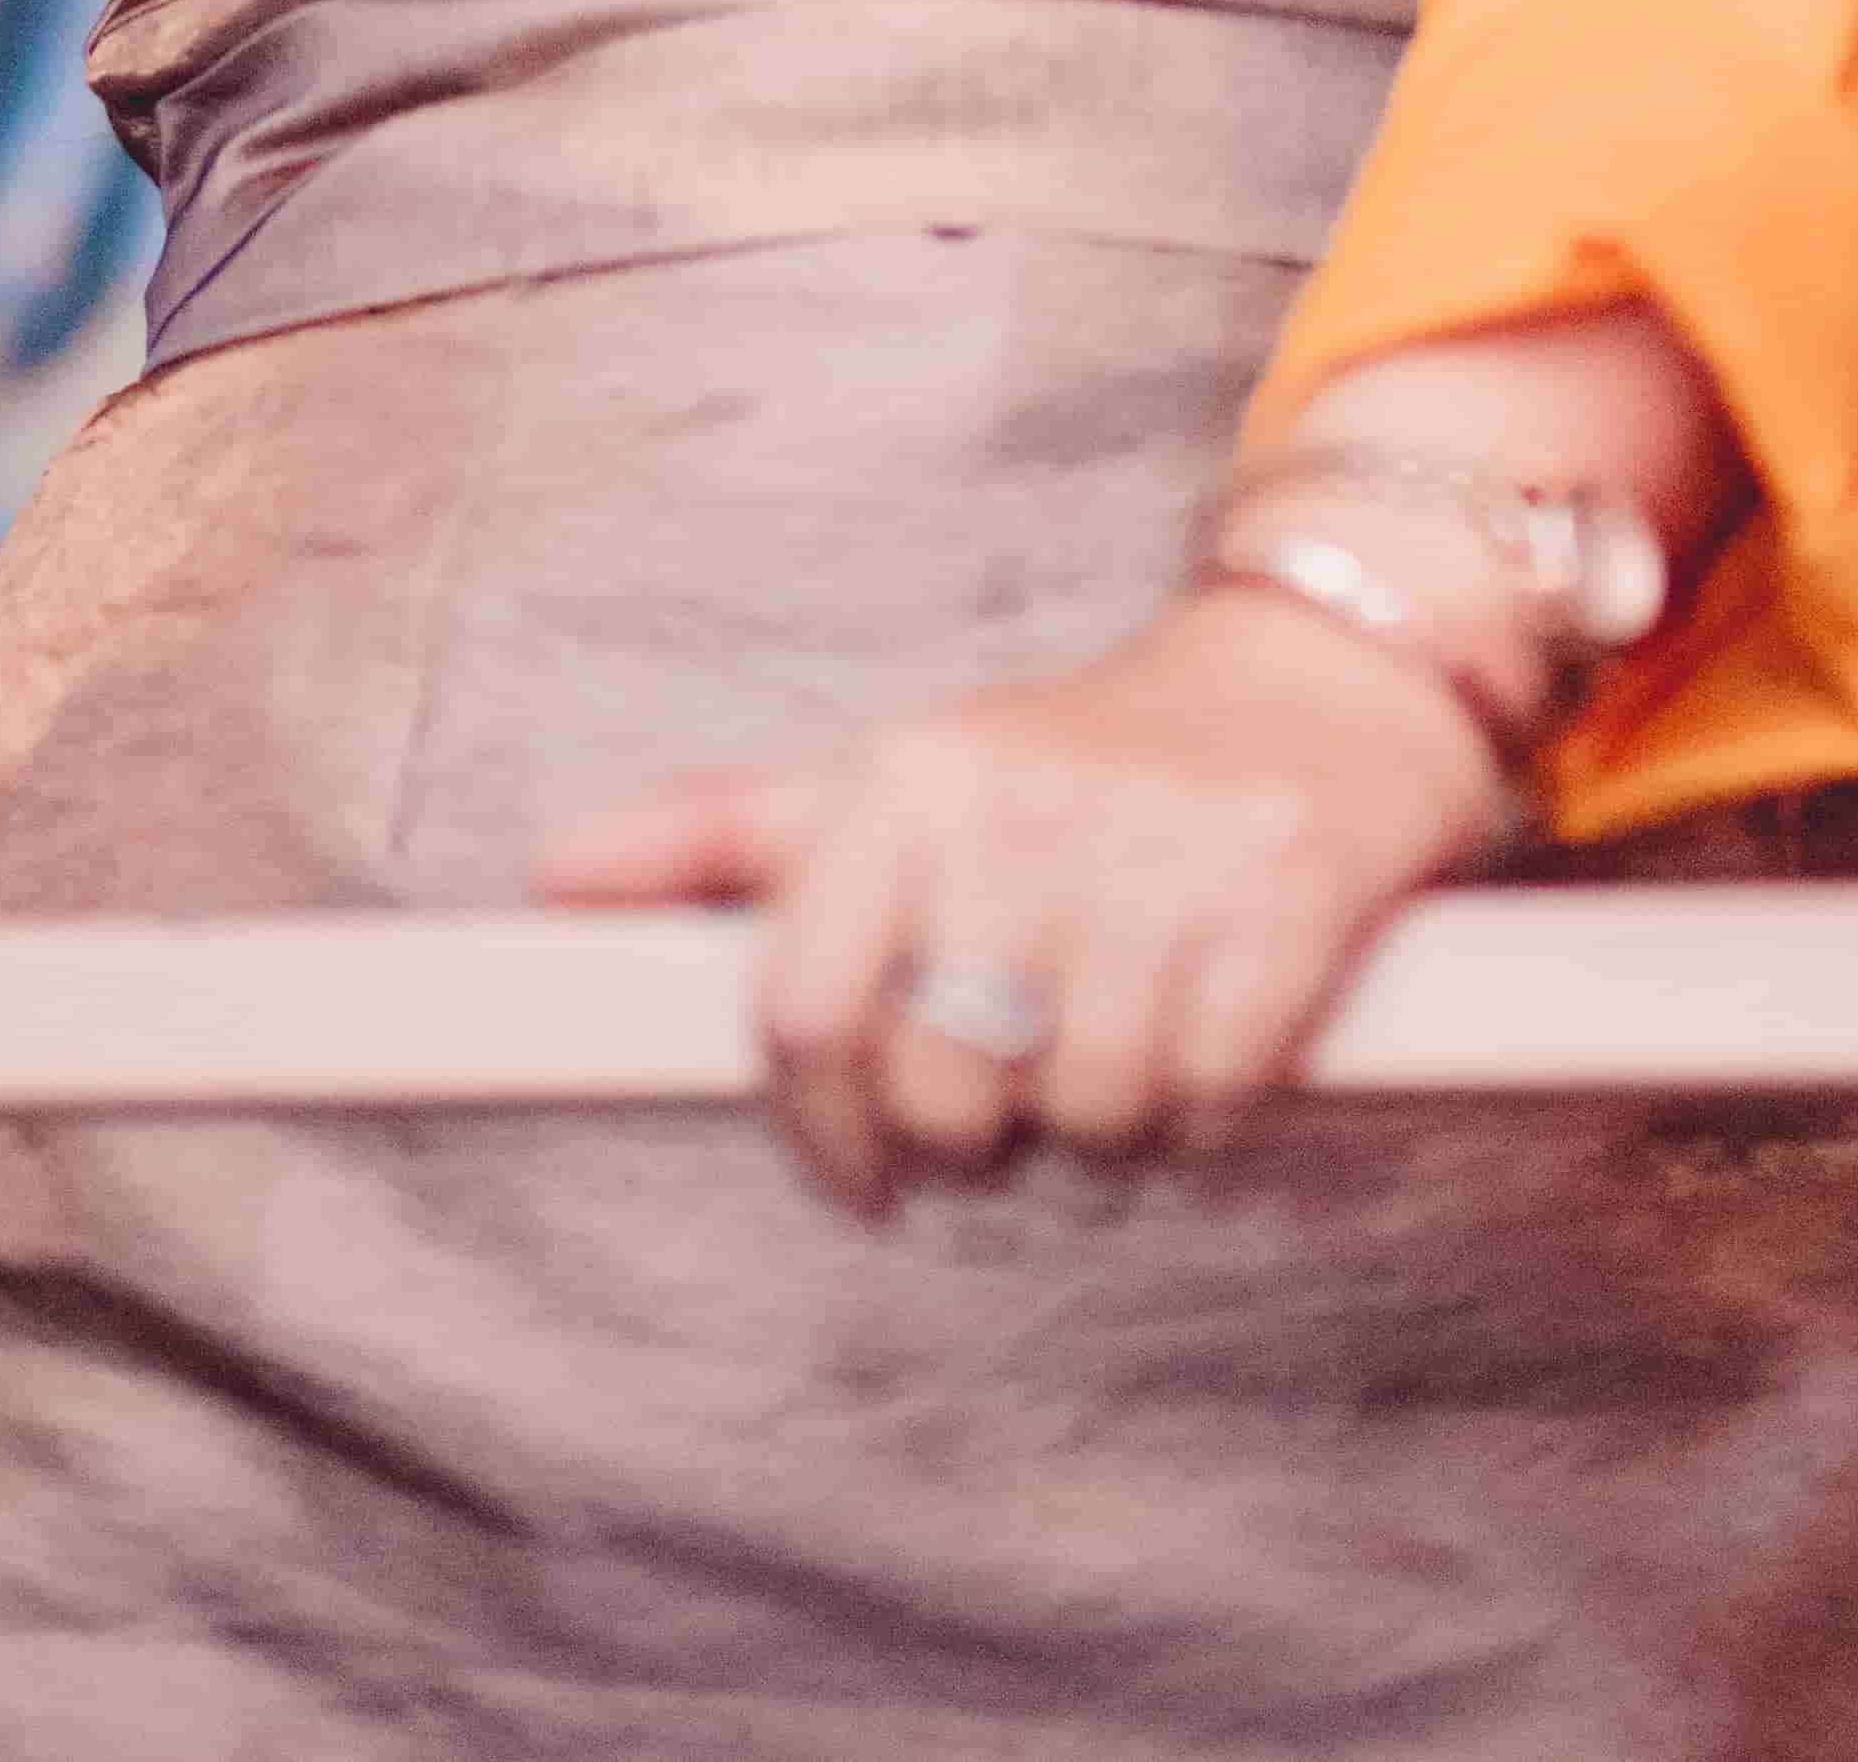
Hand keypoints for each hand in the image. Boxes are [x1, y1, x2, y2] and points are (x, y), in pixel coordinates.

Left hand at [532, 582, 1509, 1214]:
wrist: (1306, 692)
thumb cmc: (1062, 765)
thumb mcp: (887, 775)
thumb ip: (718, 833)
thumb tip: (551, 876)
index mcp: (906, 780)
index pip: (807, 1010)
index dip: (822, 1124)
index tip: (861, 1164)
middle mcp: (1020, 812)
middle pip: (943, 1093)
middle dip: (977, 1129)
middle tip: (1013, 1075)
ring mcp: (1156, 862)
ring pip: (1084, 1116)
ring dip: (1102, 1121)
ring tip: (1114, 1037)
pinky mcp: (1284, 908)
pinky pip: (1209, 1100)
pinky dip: (1207, 1106)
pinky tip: (1202, 1032)